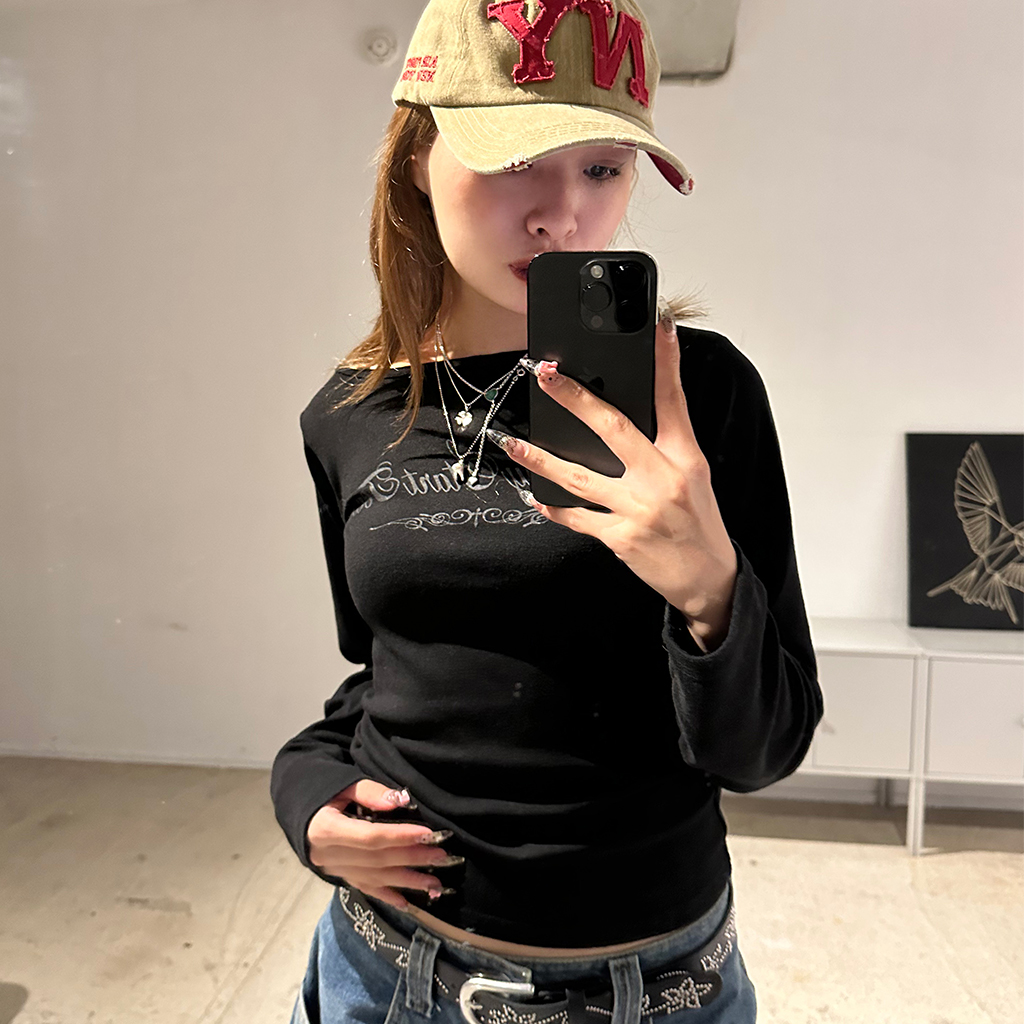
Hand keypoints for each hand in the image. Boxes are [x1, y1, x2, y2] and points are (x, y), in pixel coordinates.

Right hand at [306, 780, 457, 909]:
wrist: (300, 811)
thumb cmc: (325, 792)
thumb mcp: (343, 784)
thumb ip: (370, 792)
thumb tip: (400, 801)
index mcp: (326, 829)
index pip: (370, 837)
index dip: (400, 837)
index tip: (427, 833)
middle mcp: (329, 855)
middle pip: (377, 859)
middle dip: (412, 858)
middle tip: (442, 855)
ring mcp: (334, 870)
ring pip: (375, 878)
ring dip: (407, 881)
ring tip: (436, 883)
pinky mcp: (339, 877)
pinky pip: (366, 889)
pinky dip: (388, 897)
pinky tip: (409, 903)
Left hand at [492, 311, 737, 650]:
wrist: (708, 579)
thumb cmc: (700, 523)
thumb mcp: (694, 476)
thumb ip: (665, 446)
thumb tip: (625, 416)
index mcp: (685, 458)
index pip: (674, 400)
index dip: (666, 362)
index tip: (659, 328)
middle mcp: (662, 479)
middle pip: (613, 428)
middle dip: (575, 399)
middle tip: (548, 375)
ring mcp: (638, 509)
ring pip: (580, 476)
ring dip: (541, 459)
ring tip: (513, 443)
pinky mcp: (620, 537)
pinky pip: (578, 517)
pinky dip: (554, 507)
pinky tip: (535, 497)